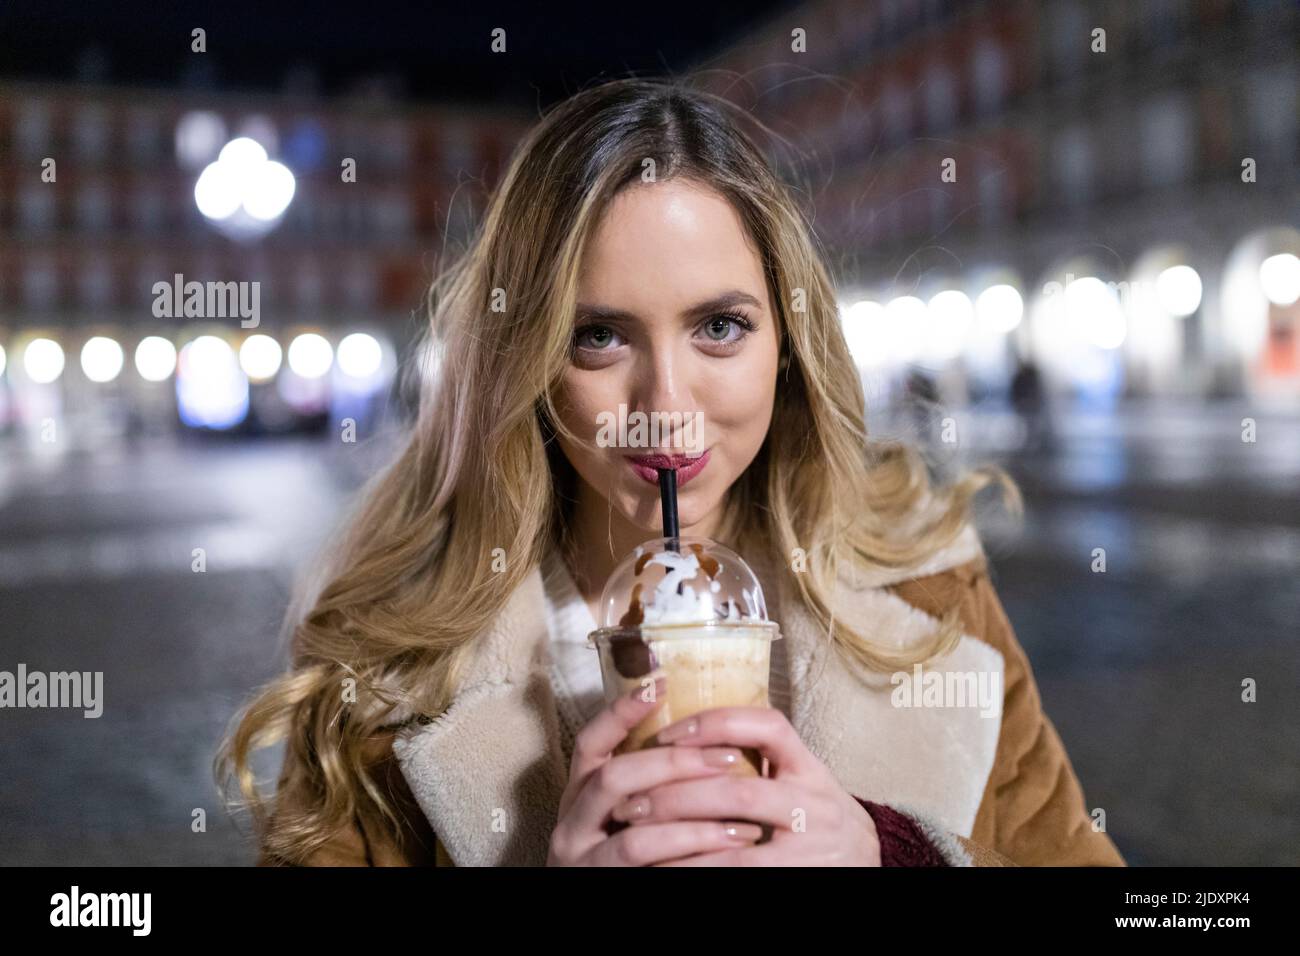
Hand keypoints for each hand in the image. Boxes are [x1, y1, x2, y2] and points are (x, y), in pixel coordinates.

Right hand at [545, 678, 768, 865]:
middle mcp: (572, 825)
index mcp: (578, 796)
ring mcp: (583, 861)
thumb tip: (707, 740)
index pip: (590, 743)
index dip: (620, 713)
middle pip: (614, 778)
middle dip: (673, 763)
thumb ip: (647, 784)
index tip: (660, 683)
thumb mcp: (622, 817)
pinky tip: (728, 848)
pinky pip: (648, 868)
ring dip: (695, 822)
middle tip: (727, 756)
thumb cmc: (624, 860)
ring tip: (744, 819)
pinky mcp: (605, 886)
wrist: (600, 903)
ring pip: (636, 833)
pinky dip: (691, 855)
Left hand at [611, 706, 881, 865]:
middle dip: (676, 794)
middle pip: (738, 790)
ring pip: (732, 838)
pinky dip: (696, 868)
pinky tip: (664, 867)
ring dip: (677, 837)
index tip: (667, 734)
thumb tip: (685, 737)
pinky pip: (738, 873)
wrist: (866, 861)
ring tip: (636, 835)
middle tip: (632, 801)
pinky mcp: (797, 877)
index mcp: (810, 767)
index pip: (767, 727)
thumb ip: (762, 758)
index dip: (714, 724)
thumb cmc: (817, 816)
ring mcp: (810, 846)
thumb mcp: (802, 778)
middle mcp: (815, 802)